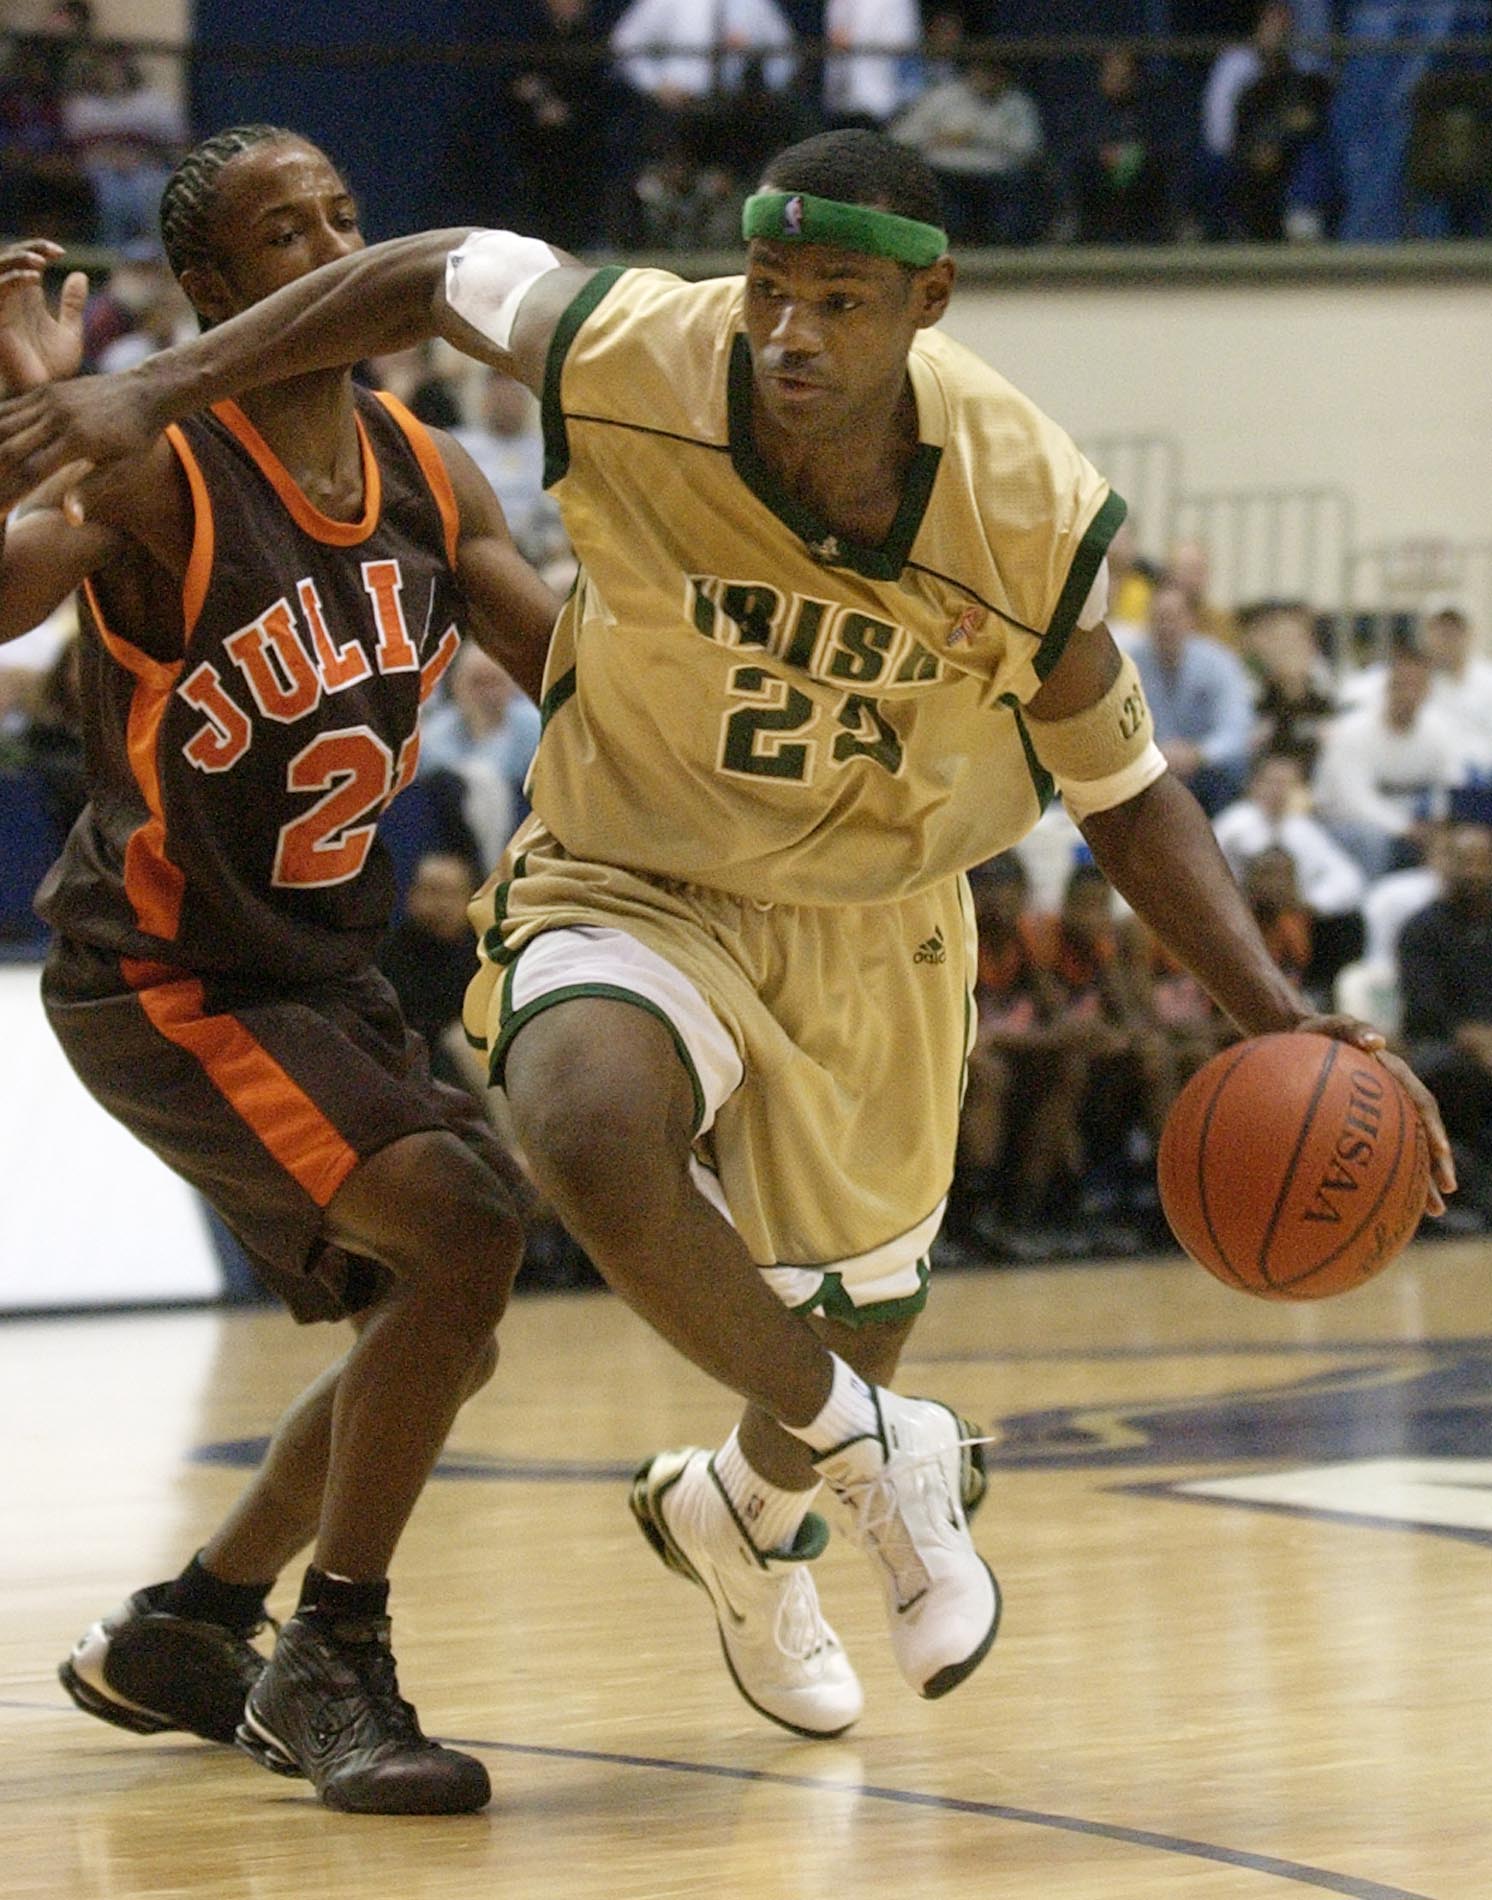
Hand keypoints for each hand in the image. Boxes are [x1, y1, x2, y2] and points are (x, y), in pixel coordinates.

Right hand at [0, 240, 87, 393]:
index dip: (39, 250)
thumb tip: (80, 275)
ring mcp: (3, 308)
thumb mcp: (69, 332)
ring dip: (17, 260)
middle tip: (52, 252)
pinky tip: (34, 278)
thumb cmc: (54, 370)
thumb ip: (72, 305)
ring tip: (41, 261)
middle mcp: (13, 299)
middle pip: (10, 258)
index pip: (26, 261)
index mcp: (28, 298)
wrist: (44, 395)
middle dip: (29, 249)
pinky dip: (13, 280)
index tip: (61, 253)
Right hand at [0, 367, 160, 515]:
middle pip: (10, 449)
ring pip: (4, 426)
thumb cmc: (136, 438)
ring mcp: (49, 400)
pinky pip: (10, 408)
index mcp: (77, 440)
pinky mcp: (45, 391)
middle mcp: (58, 417)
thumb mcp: (122, 469)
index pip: (32, 471)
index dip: (11, 492)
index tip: (0, 511)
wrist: (144, 392)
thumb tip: (70, 519)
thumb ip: (91, 490)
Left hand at [1295, 1011, 1455, 1215]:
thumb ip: (1353, 1028)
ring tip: (1434, 1211)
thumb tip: (1377, 1041)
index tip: (1439, 1150)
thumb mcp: (1331, 1025)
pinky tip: (1385, 1205)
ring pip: (1408, 1149)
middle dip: (1437, 1163)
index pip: (1420, 1103)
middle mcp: (1395, 1096)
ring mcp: (1383, 1113)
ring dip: (1422, 1179)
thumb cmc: (1316, 1034)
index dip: (1432, 1127)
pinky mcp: (1366, 1127)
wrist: (1300, 1040)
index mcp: (1394, 1075)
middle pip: (1423, 1133)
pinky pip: (1382, 1154)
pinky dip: (1389, 1177)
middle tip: (1446, 1191)